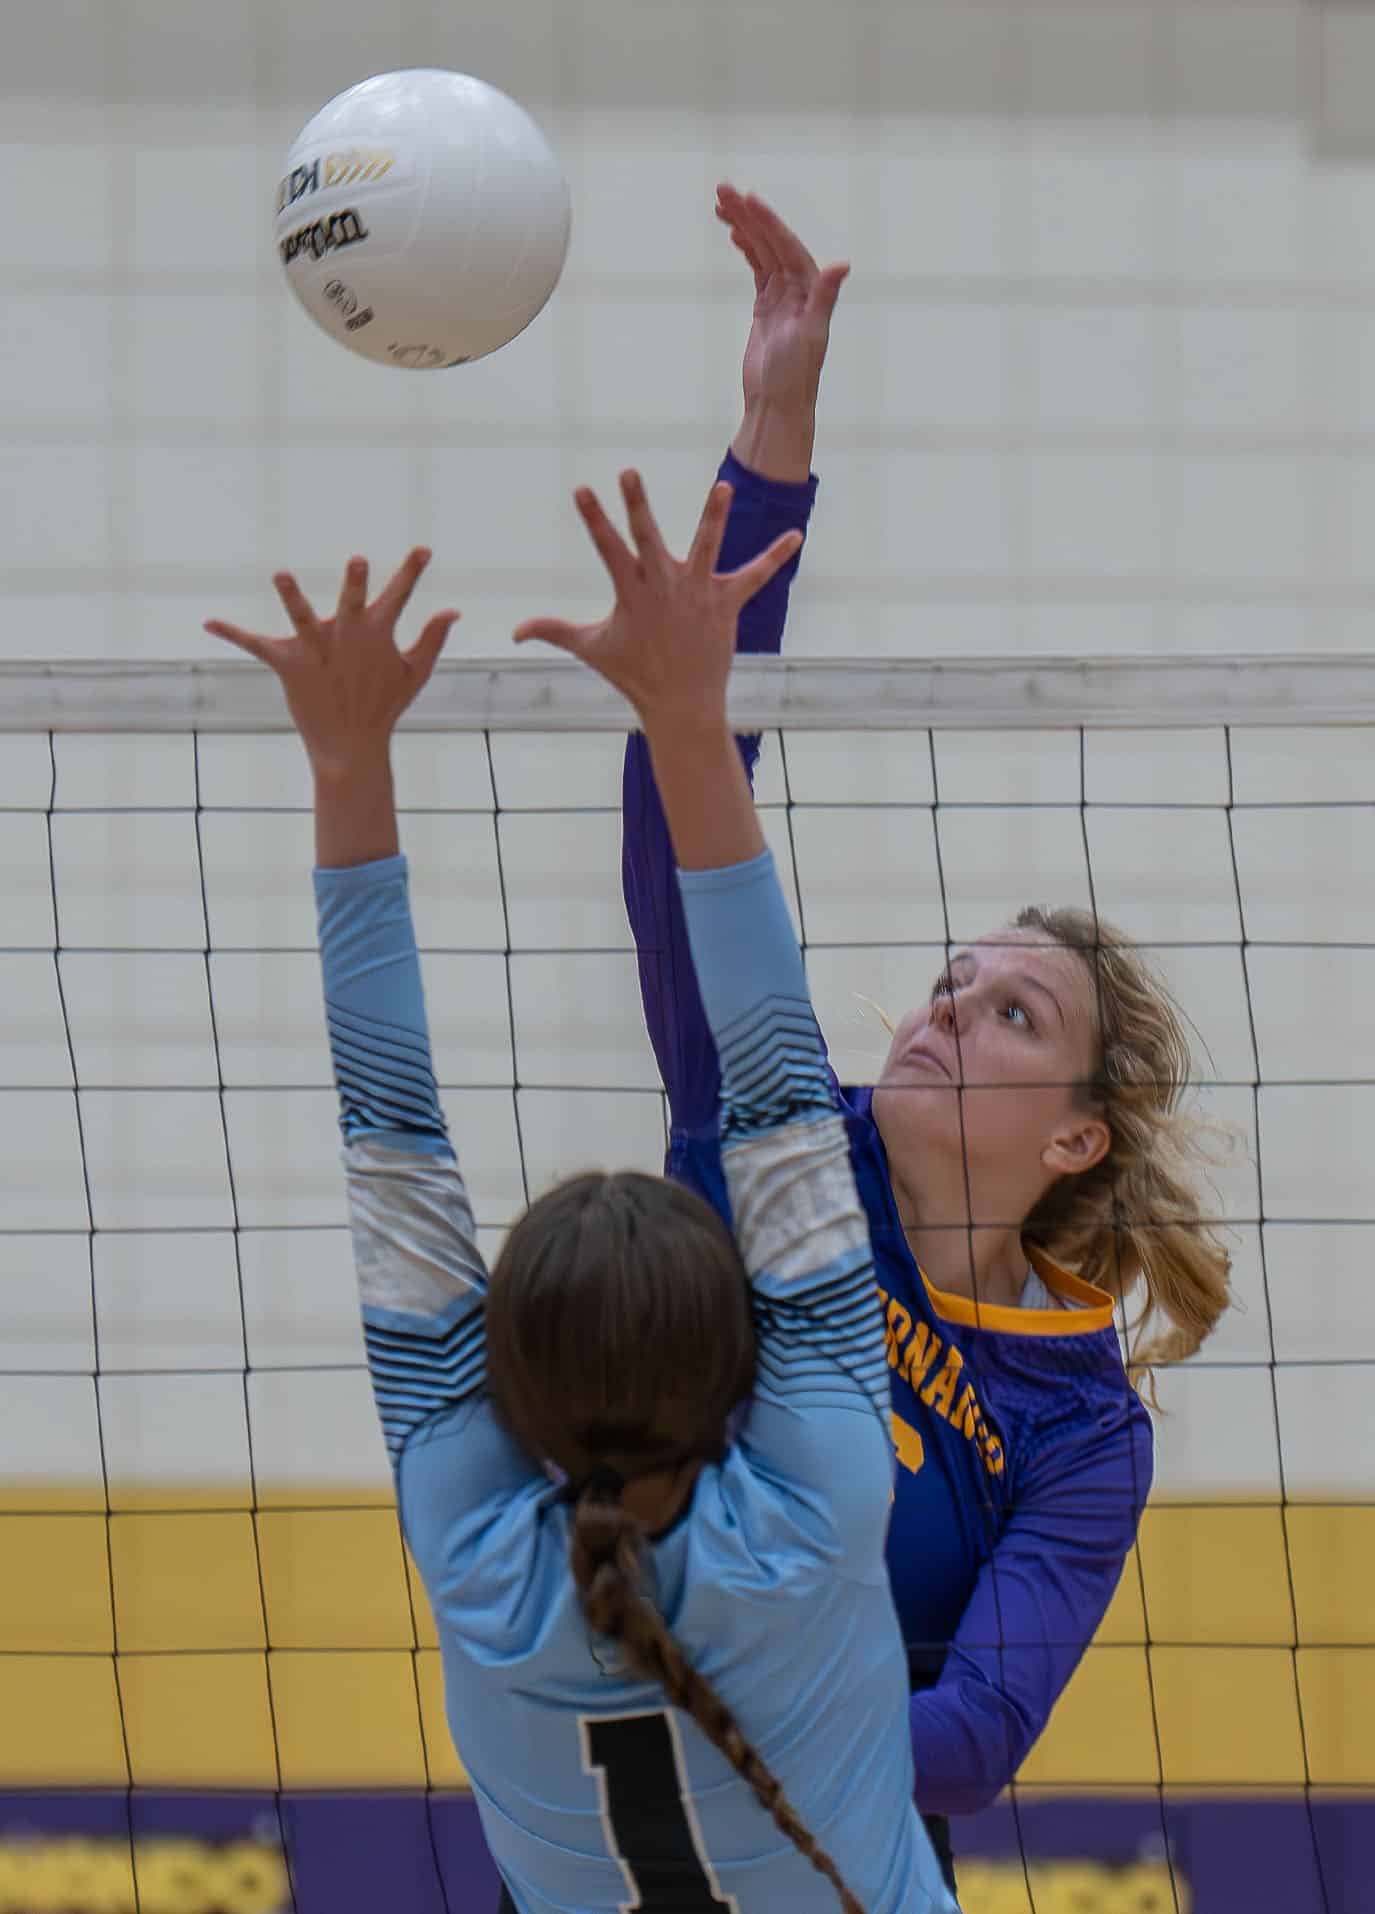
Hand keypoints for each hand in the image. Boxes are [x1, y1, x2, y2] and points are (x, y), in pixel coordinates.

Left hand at [205, 549, 458, 779]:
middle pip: (351, 604)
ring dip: (292, 597)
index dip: (411, 572)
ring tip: (281, 575)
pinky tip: (208, 622)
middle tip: (358, 561)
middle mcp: (346, 638)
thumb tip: (452, 610)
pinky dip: (233, 634)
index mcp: (377, 634)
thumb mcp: (415, 672)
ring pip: (301, 618)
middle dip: (355, 584)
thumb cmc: (384, 706)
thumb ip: (432, 638)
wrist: (351, 747)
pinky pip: (257, 645)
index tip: (423, 550)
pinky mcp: (289, 666)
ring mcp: (317, 651)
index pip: (399, 596)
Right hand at [514, 471, 800, 731]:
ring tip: (723, 488)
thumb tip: (514, 632)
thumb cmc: (632, 674)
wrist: (680, 703)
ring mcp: (696, 593)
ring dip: (714, 518)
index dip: (594, 519)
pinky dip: (775, 557)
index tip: (584, 490)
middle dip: (638, 505)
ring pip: (705, 548)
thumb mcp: (590, 648)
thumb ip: (552, 631)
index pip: (607, 548)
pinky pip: (754, 576)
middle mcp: (662, 587)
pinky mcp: (725, 603)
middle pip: (647, 538)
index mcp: (630, 592)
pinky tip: (796, 536)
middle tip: (629, 472)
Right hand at [717, 184, 848, 422]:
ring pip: (761, 250)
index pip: (786, 245)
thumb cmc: (797, 374)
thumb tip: (842, 264)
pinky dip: (745, 248)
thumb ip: (825, 296)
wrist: (778, 404)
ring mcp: (782, 294)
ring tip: (720, 202)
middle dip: (748, 215)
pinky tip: (733, 233)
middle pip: (771, 241)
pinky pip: (756, 267)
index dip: (767, 221)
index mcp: (811, 287)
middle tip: (722, 189)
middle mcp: (799, 286)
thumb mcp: (811, 334)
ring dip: (743, 226)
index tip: (747, 198)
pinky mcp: (766, 306)